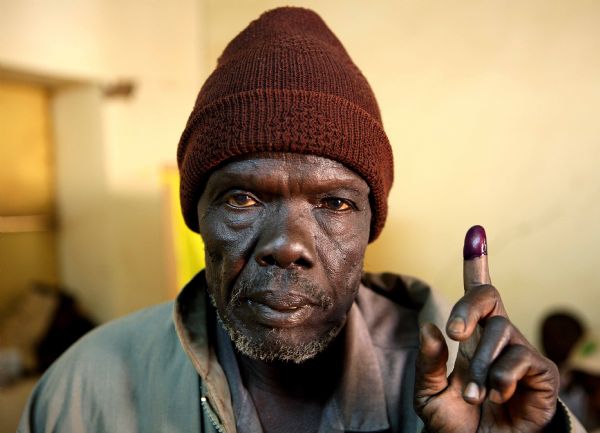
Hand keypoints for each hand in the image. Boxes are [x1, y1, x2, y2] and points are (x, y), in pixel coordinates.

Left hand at [414, 226, 559, 432]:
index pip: (476, 294)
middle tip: (456, 334)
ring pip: (500, 333)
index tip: (476, 232)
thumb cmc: (454, 424)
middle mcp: (496, 337)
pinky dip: (502, 377)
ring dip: (480, 366)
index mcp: (470, 336)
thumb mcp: (430, 393)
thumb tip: (432, 326)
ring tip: (473, 396)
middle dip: (468, 308)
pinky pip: (521, 358)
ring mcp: (519, 353)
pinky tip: (497, 395)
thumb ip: (429, 362)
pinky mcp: (541, 374)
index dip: (477, 262)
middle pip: (489, 296)